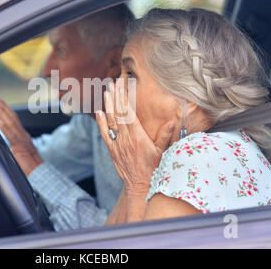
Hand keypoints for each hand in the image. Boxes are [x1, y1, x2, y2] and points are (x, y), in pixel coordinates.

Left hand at [0, 95, 42, 175]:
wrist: (40, 175)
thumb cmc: (30, 168)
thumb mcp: (19, 153)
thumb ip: (11, 144)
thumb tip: (0, 136)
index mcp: (23, 137)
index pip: (13, 120)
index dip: (5, 110)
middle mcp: (24, 136)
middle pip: (12, 118)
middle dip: (3, 106)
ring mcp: (23, 141)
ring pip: (12, 124)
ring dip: (2, 112)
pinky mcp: (21, 149)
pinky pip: (13, 137)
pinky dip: (7, 129)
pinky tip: (0, 122)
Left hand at [95, 81, 174, 195]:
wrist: (140, 186)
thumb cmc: (154, 169)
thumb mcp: (163, 152)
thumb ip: (165, 136)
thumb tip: (172, 121)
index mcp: (138, 136)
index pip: (129, 112)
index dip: (125, 98)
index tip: (123, 86)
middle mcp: (125, 138)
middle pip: (118, 113)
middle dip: (115, 97)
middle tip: (112, 84)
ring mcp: (117, 144)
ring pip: (110, 121)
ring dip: (108, 106)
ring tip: (106, 92)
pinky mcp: (112, 150)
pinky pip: (105, 134)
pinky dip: (101, 122)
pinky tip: (99, 112)